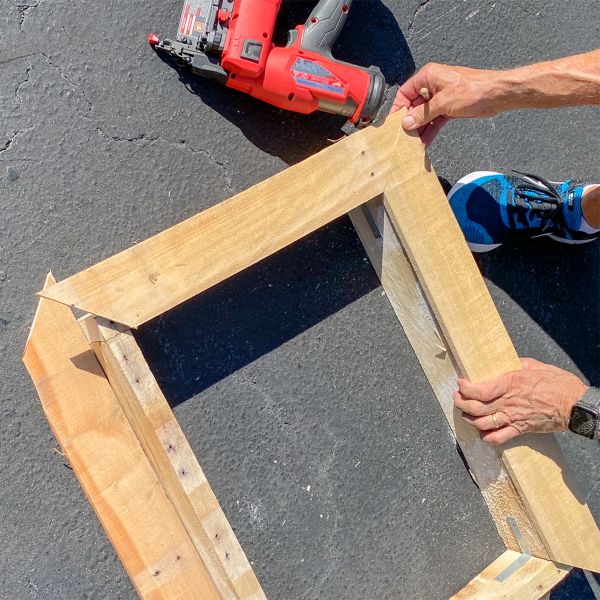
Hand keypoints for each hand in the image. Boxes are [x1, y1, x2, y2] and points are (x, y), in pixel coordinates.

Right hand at [391, 63, 503, 145]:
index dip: (398, 108)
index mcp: (428, 76)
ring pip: (424, 115)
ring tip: (413, 143)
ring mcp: (440, 98)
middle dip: (410, 122)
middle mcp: (432, 85)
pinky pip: (434, 120)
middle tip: (403, 136)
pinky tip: (424, 142)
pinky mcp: (448, 108)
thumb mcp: (443, 103)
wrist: (495, 95)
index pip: (405, 92)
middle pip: (414, 106)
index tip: (393, 123)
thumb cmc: (473, 90)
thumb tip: (406, 122)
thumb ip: (423, 114)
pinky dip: (430, 130)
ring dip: (419, 129)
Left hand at [453, 358, 588, 444]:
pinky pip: (499, 438)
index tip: (460, 383)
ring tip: (465, 413)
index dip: (465, 388)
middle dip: (461, 403)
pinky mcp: (521, 429)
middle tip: (457, 397)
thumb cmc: (558, 383)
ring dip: (469, 419)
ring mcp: (513, 417)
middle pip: (476, 407)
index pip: (479, 390)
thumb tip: (505, 362)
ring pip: (482, 423)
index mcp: (511, 383)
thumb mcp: (535, 366)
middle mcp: (508, 402)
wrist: (576, 405)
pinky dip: (486, 437)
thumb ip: (516, 364)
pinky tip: (481, 432)